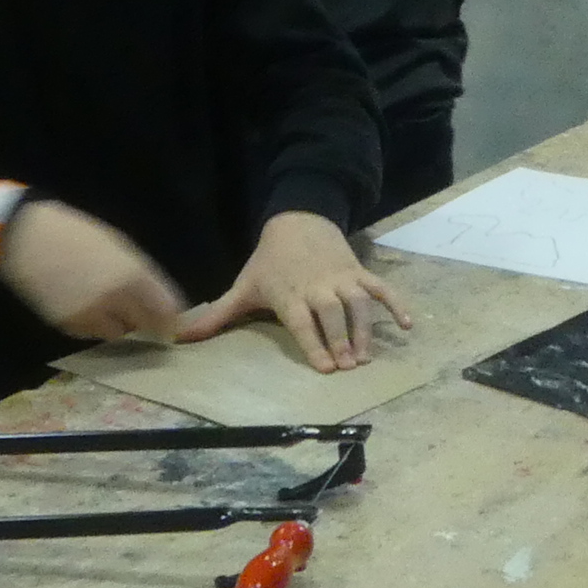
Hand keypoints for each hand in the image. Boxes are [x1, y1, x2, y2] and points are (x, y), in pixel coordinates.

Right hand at [0, 200, 186, 340]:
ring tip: (106, 303)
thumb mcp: (118, 245)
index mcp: (132, 274)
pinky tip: (84, 304)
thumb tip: (162, 302)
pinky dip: (94, 325)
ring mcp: (91, 315)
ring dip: (119, 323)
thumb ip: (142, 275)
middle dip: (148, 322)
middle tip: (142, 313)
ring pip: (119, 333)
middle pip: (147, 326)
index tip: (170, 319)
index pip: (167, 311)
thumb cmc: (75, 234)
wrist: (25, 239)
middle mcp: (116, 300)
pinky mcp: (69, 327)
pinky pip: (93, 334)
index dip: (172, 318)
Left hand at [178, 211, 415, 368]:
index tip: (326, 366)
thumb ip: (217, 316)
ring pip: (358, 304)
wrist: (298, 220)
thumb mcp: (244, 286)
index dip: (314, 343)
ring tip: (368, 356)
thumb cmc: (269, 262)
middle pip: (332, 314)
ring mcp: (341, 279)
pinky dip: (396, 304)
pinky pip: (381, 289)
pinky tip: (408, 325)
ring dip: (365, 329)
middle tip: (350, 365)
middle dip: (342, 339)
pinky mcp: (359, 272)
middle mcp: (317, 287)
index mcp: (289, 294)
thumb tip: (180, 337)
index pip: (303, 322)